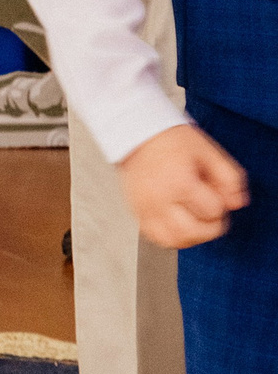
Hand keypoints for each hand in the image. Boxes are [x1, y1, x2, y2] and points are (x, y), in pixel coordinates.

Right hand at [121, 124, 250, 249]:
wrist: (136, 134)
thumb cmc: (171, 141)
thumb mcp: (208, 152)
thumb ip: (230, 178)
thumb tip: (237, 203)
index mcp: (179, 182)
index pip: (212, 211)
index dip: (220, 203)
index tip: (214, 190)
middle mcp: (159, 198)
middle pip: (193, 232)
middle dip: (210, 226)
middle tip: (210, 211)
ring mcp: (145, 207)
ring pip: (173, 240)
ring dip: (192, 236)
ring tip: (197, 221)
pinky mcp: (136, 211)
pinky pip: (156, 237)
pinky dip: (172, 237)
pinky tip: (179, 225)